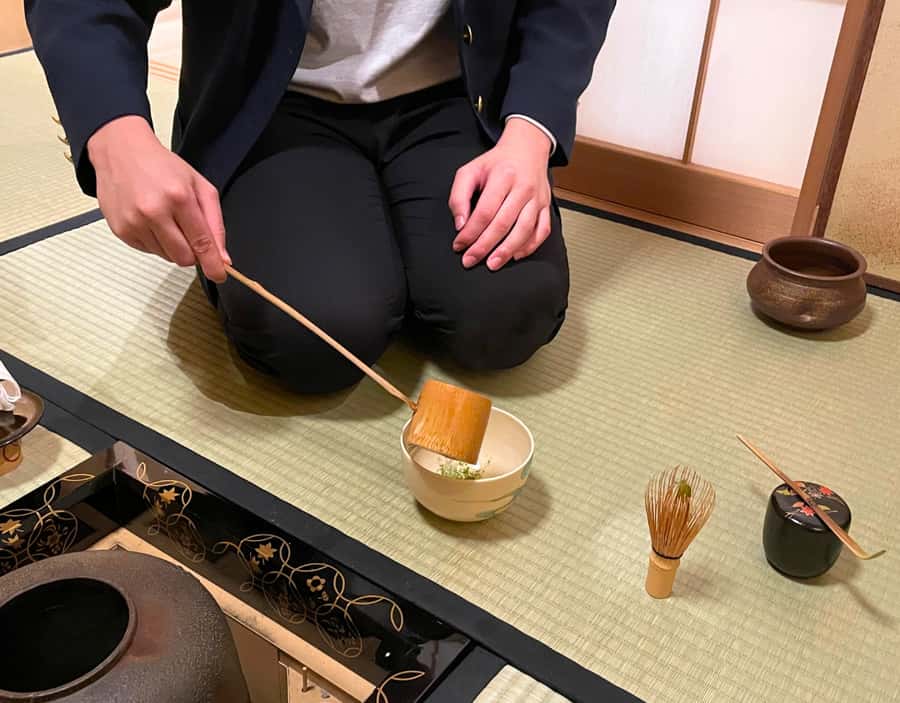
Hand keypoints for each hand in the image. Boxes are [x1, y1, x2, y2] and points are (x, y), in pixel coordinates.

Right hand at [88, 115, 229, 282]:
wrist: (120, 152)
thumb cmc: (163, 167)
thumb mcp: (199, 186)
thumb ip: (215, 223)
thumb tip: (222, 257)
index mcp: (179, 198)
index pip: (201, 242)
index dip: (212, 263)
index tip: (220, 275)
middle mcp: (154, 212)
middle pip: (184, 257)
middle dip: (193, 253)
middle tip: (189, 233)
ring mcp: (134, 223)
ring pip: (166, 257)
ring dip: (173, 247)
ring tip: (167, 220)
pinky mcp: (121, 230)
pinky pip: (149, 251)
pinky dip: (156, 242)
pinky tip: (151, 221)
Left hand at [448, 118, 552, 270]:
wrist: (526, 149)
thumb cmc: (496, 163)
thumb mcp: (470, 171)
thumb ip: (459, 196)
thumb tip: (460, 224)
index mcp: (503, 176)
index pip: (485, 211)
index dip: (470, 231)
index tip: (459, 245)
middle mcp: (523, 188)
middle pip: (503, 223)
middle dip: (484, 246)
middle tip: (470, 260)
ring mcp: (537, 199)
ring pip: (524, 230)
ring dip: (507, 250)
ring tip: (492, 264)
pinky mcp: (546, 206)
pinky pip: (542, 230)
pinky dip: (529, 246)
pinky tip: (515, 255)